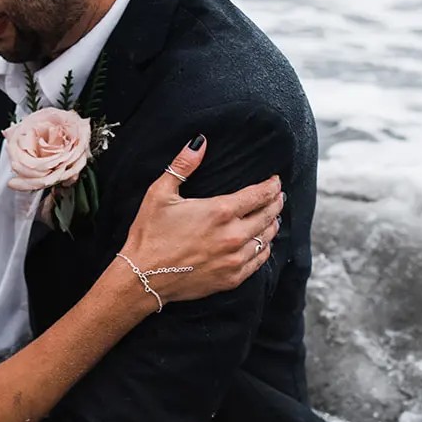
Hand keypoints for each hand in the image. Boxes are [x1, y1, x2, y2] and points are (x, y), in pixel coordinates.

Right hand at [120, 137, 282, 303]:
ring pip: (266, 239)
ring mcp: (234, 259)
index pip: (259, 194)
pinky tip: (262, 244)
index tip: (274, 181)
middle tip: (278, 197)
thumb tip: (199, 142)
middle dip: (275, 203)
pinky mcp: (231, 279)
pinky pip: (258, 262)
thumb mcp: (160, 194)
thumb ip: (182, 166)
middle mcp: (233, 236)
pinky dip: (264, 250)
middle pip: (268, 215)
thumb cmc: (149, 235)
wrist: (143, 278)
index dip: (271, 186)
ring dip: (272, 226)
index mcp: (220, 211)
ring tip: (273, 218)